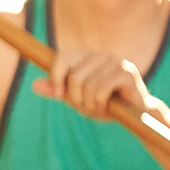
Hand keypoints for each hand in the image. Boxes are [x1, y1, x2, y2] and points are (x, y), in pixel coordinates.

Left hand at [32, 48, 169, 129]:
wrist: (136, 115)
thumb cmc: (105, 105)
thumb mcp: (76, 99)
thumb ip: (57, 91)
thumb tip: (34, 85)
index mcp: (87, 56)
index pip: (62, 57)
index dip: (55, 76)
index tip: (58, 93)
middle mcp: (101, 54)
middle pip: (74, 77)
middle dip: (77, 98)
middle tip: (88, 106)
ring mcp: (115, 61)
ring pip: (87, 85)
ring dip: (90, 104)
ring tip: (100, 107)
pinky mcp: (126, 72)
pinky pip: (101, 89)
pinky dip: (100, 104)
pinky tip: (109, 107)